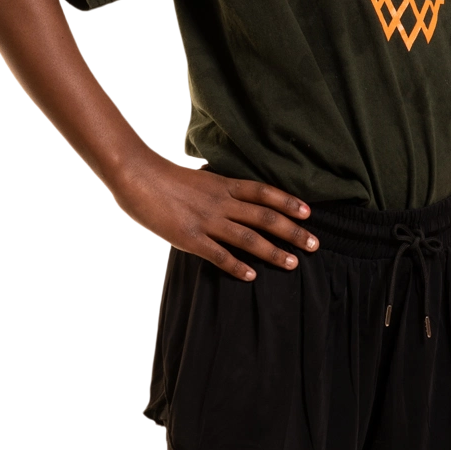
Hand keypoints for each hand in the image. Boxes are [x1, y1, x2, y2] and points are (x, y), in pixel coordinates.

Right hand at [113, 154, 318, 282]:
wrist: (135, 174)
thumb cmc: (161, 176)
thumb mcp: (197, 177)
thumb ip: (215, 187)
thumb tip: (226, 191)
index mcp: (222, 184)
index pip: (264, 192)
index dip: (289, 202)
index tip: (309, 213)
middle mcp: (221, 201)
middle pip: (265, 216)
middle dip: (293, 231)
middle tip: (315, 244)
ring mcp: (206, 220)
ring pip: (249, 237)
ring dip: (273, 251)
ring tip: (293, 263)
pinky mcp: (189, 238)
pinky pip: (218, 254)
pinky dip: (237, 265)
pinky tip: (252, 275)